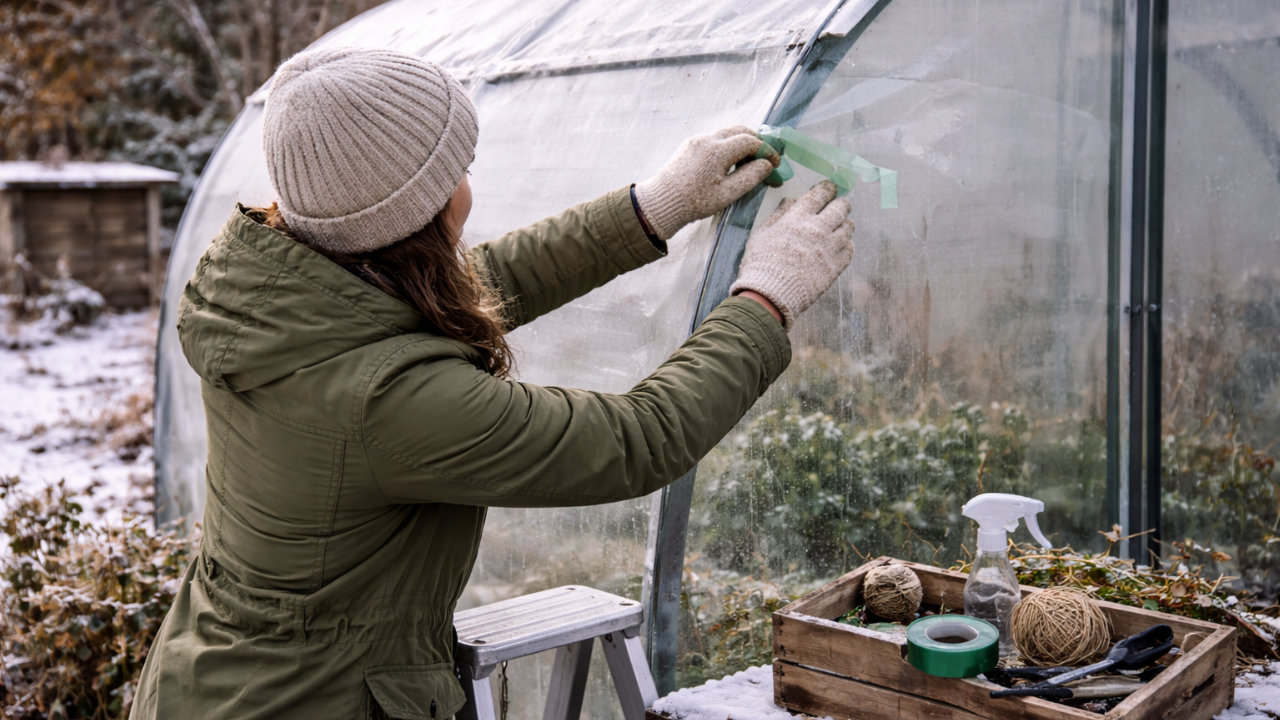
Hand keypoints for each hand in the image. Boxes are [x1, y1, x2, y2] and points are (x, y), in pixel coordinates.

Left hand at [634, 125, 779, 240]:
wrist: (661, 203)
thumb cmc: (695, 202)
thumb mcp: (727, 194)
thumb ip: (750, 177)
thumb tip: (766, 164)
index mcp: (717, 150)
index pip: (750, 141)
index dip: (766, 151)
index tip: (775, 164)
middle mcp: (707, 139)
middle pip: (740, 130)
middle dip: (757, 142)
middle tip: (767, 158)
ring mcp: (696, 140)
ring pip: (727, 133)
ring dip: (743, 144)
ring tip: (750, 163)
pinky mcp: (689, 145)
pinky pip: (715, 139)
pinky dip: (728, 147)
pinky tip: (732, 164)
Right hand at [729, 181, 854, 329]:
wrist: (769, 296)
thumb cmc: (760, 264)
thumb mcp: (762, 234)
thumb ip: (779, 215)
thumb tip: (792, 200)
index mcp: (797, 218)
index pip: (821, 194)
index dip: (827, 189)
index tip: (828, 190)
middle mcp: (817, 229)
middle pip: (841, 207)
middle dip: (840, 204)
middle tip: (837, 207)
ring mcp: (829, 248)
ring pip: (848, 227)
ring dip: (844, 224)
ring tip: (837, 228)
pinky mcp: (835, 266)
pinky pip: (849, 249)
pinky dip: (846, 245)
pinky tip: (837, 247)